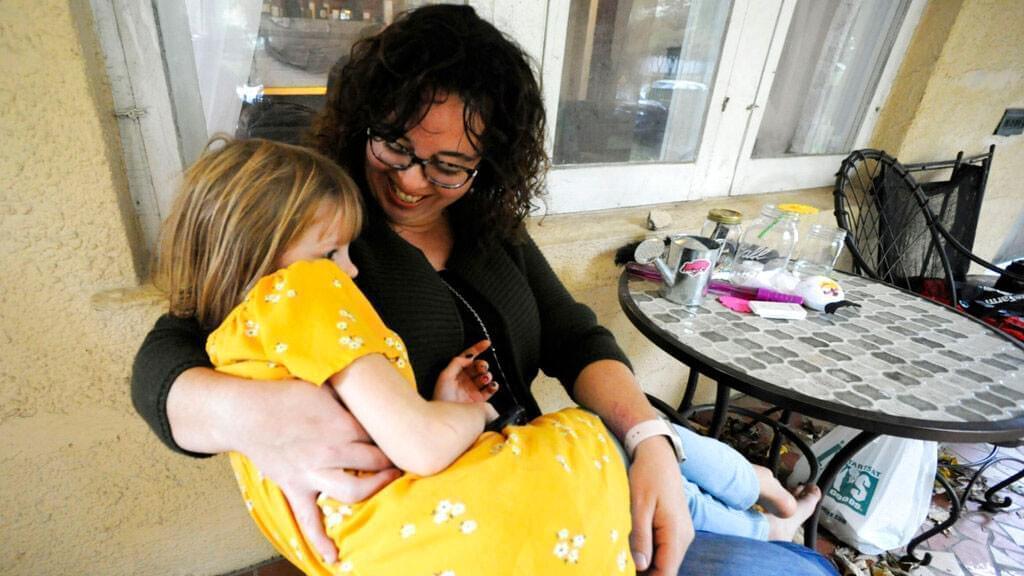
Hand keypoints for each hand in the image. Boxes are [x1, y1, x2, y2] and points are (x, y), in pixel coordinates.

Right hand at [229, 378, 400, 563]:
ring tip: (387, 484)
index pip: (379, 435)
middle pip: (375, 462)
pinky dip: (320, 540)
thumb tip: (374, 390)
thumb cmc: (285, 394)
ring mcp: (313, 474)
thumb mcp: (323, 386)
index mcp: (342, 425)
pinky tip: (334, 557)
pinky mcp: (295, 488)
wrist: (244, 412)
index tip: (401, 434)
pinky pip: (308, 520)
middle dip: (391, 460)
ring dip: (375, 490)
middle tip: (400, 457)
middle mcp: (332, 452)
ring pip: (354, 492)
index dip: (392, 434)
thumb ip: (348, 395)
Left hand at [433, 340, 498, 403]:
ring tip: (484, 378)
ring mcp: (473, 389)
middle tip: (482, 367)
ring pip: (485, 376)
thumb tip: (469, 357)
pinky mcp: (480, 400)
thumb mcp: (445, 376)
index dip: (477, 349)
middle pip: (478, 366)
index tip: (487, 343)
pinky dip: (493, 386)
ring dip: (487, 375)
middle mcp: (465, 380)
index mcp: (456, 372)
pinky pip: (490, 390)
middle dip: (482, 364)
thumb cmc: (441, 398)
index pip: (468, 357)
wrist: (446, 417)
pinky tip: (491, 385)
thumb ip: (456, 363)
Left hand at [628, 437, 692, 574]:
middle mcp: (684, 536)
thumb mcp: (639, 505)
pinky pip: (664, 548)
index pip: (667, 572)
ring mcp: (681, 532)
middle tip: (620, 568)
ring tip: (623, 561)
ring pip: (665, 559)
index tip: (626, 575)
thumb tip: (641, 566)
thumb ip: (640, 537)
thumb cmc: (647, 475)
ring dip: (647, 563)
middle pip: (666, 568)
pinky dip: (650, 552)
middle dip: (646, 573)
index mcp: (676, 533)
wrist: (658, 453)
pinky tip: (633, 548)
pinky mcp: (675, 527)